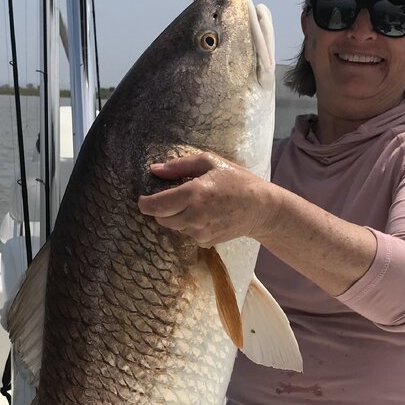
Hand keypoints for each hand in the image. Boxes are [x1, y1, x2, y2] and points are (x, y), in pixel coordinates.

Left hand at [138, 152, 276, 246]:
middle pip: (161, 218)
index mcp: (193, 194)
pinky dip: (190, 224)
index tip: (143, 198)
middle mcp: (194, 216)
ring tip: (195, 204)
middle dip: (161, 209)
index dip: (144, 203)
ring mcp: (200, 232)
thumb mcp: (210, 162)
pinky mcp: (206, 242)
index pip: (156, 206)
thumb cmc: (236, 181)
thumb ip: (179, 165)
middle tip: (172, 197)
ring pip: (174, 226)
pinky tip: (206, 214)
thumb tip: (155, 169)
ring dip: (177, 216)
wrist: (261, 208)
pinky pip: (188, 233)